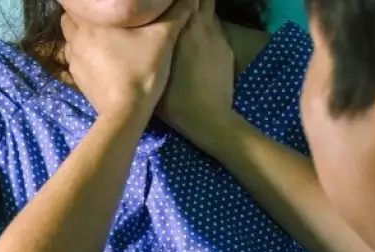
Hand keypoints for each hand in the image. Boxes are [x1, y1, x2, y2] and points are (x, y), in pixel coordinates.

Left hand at [61, 0, 196, 116]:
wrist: (127, 112)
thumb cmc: (142, 70)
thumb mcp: (163, 39)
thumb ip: (176, 14)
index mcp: (91, 23)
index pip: (74, 4)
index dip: (87, 4)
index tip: (103, 7)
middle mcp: (76, 39)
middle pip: (69, 21)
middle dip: (81, 19)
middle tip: (102, 22)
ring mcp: (74, 62)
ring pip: (70, 42)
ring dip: (81, 39)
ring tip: (100, 42)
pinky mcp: (78, 81)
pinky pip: (76, 62)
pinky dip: (85, 59)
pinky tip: (102, 63)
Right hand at [158, 0, 234, 135]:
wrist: (210, 118)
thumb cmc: (175, 100)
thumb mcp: (154, 71)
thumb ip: (153, 45)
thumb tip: (147, 35)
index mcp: (181, 27)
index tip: (165, 2)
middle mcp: (201, 25)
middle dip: (191, 0)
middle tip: (178, 6)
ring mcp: (218, 36)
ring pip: (210, 9)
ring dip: (201, 9)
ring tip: (189, 17)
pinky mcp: (227, 49)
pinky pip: (217, 27)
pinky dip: (208, 26)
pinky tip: (201, 37)